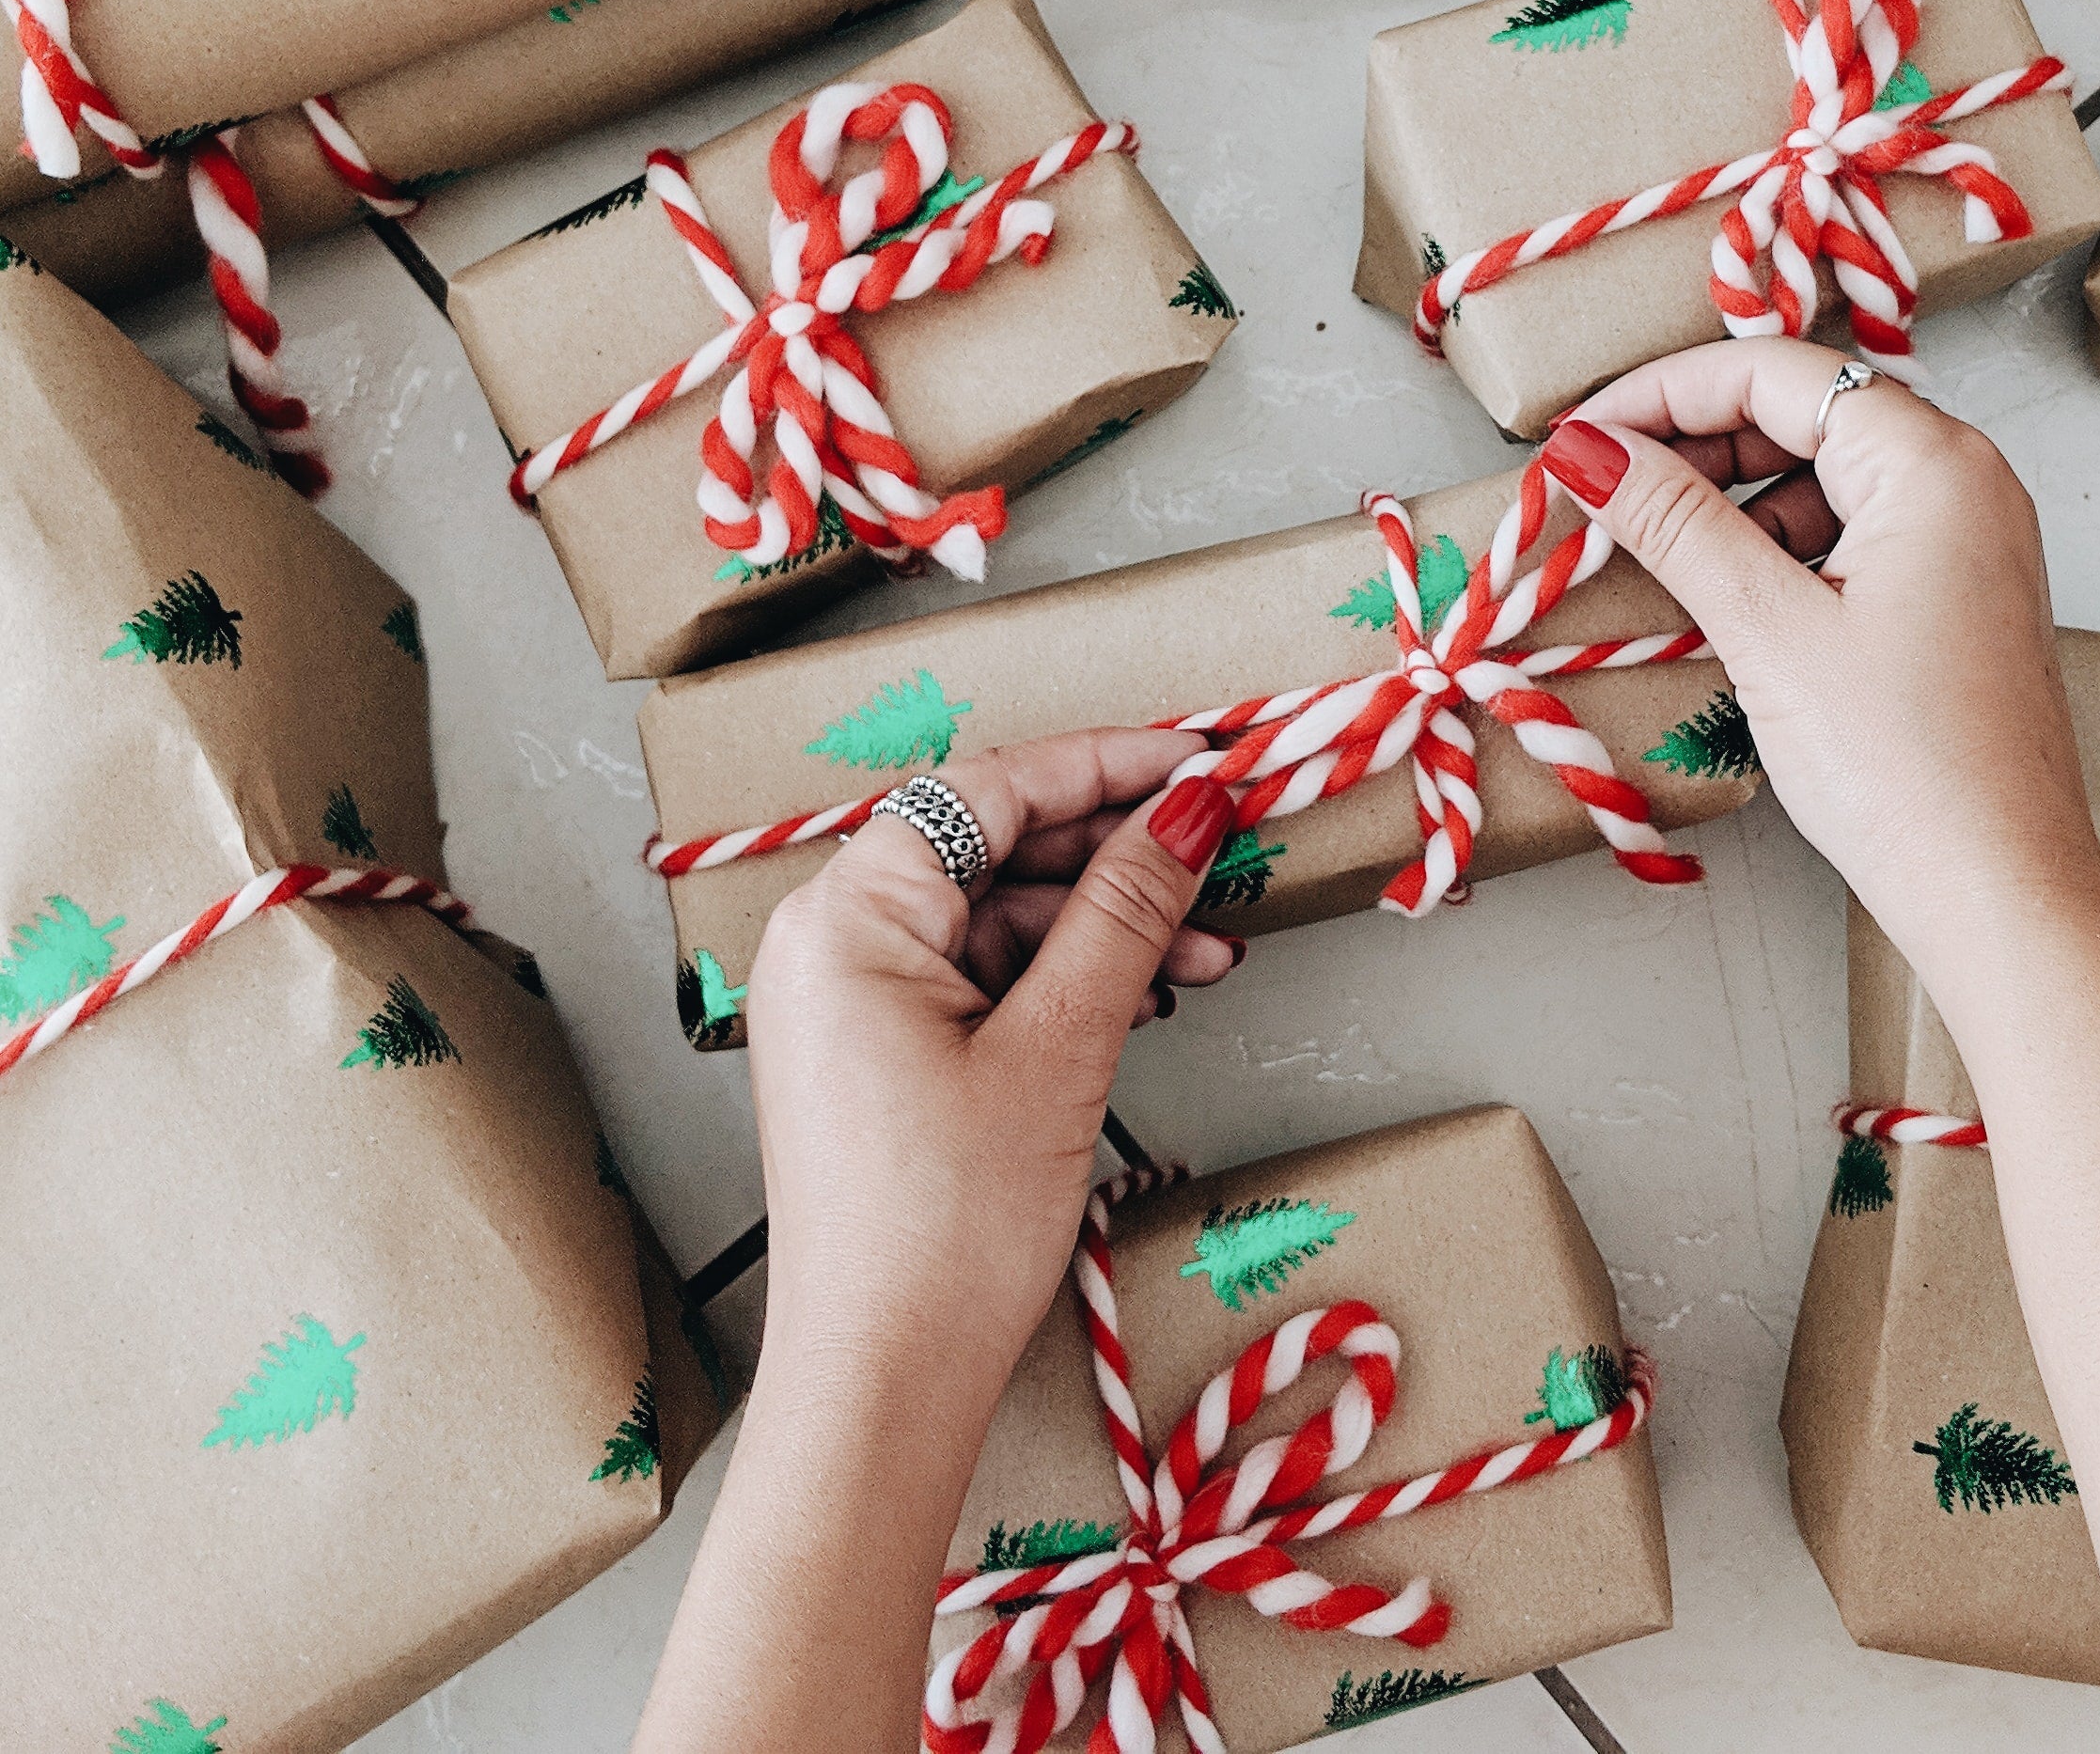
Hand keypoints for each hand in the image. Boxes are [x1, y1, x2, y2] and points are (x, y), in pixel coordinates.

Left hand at [741, 731, 1242, 1418]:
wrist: (886, 1381)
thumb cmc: (946, 1227)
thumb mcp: (1060, 1046)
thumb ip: (1127, 911)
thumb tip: (1189, 808)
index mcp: (847, 917)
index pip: (990, 790)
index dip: (1108, 765)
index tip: (1204, 760)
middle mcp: (832, 942)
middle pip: (995, 847)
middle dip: (1119, 853)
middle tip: (1225, 851)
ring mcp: (852, 1002)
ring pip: (1000, 917)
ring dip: (1108, 926)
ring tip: (1211, 952)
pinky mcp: (881, 1055)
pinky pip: (984, 978)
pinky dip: (1068, 981)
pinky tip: (1150, 997)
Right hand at [1538, 339, 2099, 935]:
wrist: (1999, 891)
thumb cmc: (1906, 768)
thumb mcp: (1768, 629)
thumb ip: (1674, 523)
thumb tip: (1588, 449)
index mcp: (1932, 462)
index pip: (1774, 372)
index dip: (1661, 393)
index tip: (1579, 437)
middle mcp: (1964, 480)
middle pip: (1802, 412)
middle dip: (1691, 444)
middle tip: (1598, 491)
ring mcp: (1966, 540)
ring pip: (1821, 475)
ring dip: (1729, 501)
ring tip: (1644, 549)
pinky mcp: (1953, 597)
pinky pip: (1849, 534)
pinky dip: (1776, 548)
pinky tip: (1716, 594)